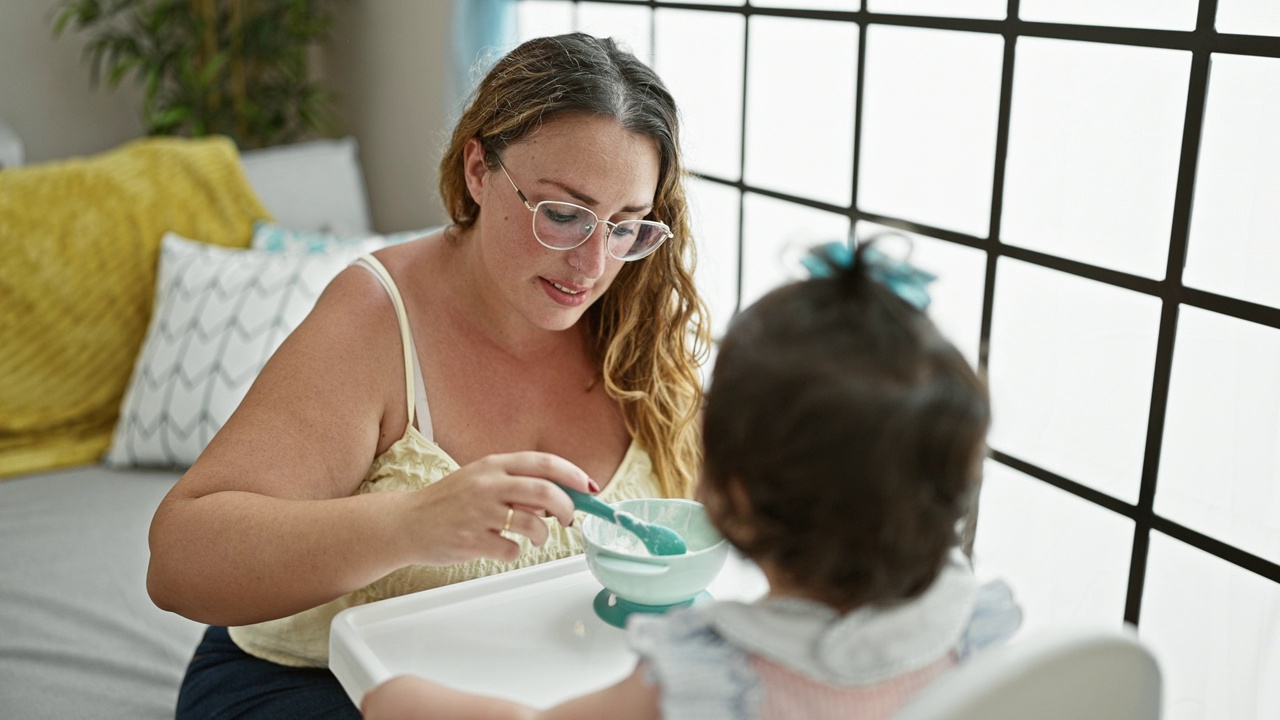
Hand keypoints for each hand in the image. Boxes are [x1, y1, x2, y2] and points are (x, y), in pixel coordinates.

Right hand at [395, 451, 598, 565]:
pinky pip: (511, 550)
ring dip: (543, 535)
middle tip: (569, 519)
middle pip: (546, 492)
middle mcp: (488, 485)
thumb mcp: (481, 479)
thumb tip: (559, 497)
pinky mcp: (472, 540)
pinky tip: (501, 547)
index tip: (589, 488)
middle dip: (567, 508)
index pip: (544, 463)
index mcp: (493, 465)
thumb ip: (517, 483)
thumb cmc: (449, 502)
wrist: (407, 523)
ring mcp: (479, 513)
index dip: (573, 475)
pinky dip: (514, 552)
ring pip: (533, 525)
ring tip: (536, 538)